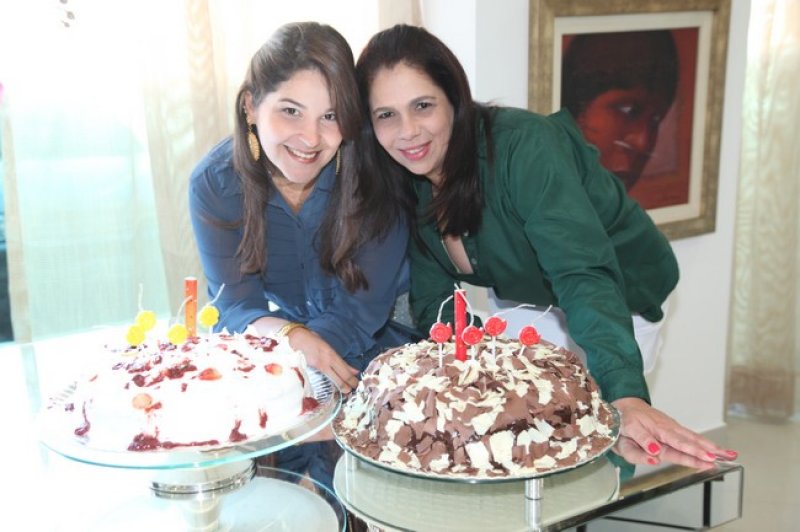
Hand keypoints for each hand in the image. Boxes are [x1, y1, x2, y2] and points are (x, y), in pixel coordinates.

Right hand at [286, 328, 359, 392]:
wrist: (292, 337)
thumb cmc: (309, 339)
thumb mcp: (325, 345)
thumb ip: (338, 359)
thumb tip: (352, 369)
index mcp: (331, 354)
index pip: (345, 370)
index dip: (352, 379)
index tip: (356, 384)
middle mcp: (326, 361)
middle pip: (342, 377)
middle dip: (349, 386)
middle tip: (352, 391)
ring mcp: (317, 366)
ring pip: (333, 381)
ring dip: (341, 387)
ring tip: (345, 392)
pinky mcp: (308, 371)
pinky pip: (321, 380)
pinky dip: (327, 386)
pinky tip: (330, 390)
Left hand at [611, 397, 737, 464]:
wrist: (624, 405)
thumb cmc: (625, 420)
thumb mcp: (628, 430)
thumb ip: (642, 442)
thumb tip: (656, 453)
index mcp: (658, 430)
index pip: (679, 443)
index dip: (694, 451)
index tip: (708, 457)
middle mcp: (668, 428)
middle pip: (692, 440)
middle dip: (710, 449)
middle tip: (727, 456)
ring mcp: (672, 428)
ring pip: (694, 438)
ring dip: (711, 446)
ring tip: (730, 454)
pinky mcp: (673, 429)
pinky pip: (690, 436)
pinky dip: (704, 442)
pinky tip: (715, 449)